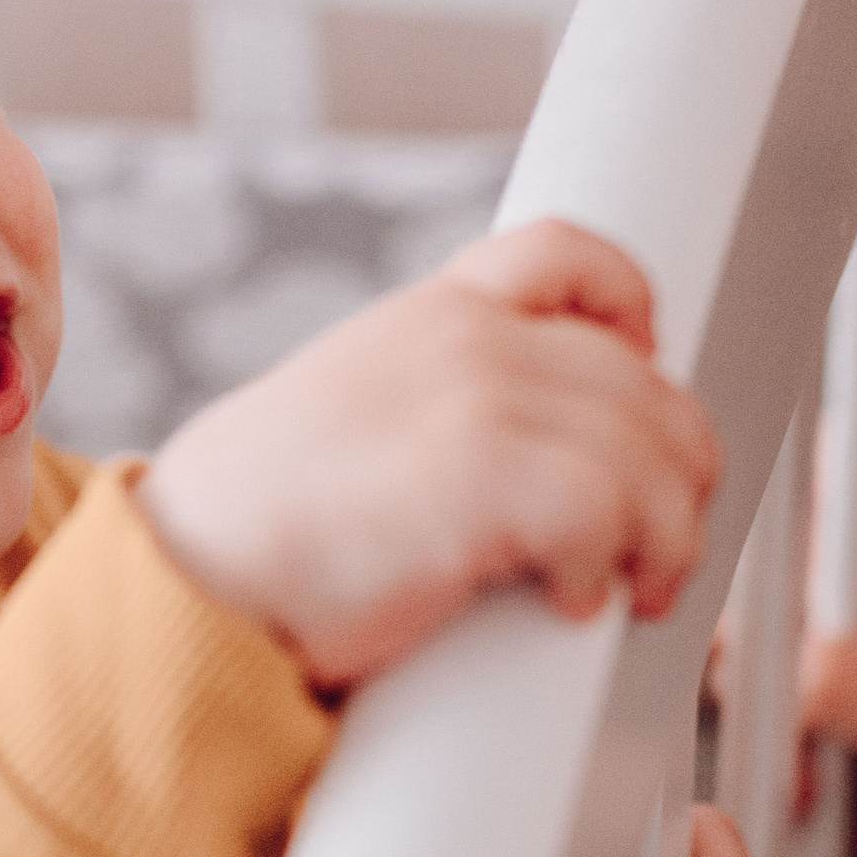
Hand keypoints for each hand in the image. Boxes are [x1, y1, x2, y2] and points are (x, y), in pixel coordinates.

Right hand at [136, 218, 721, 694]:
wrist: (182, 574)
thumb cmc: (248, 530)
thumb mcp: (342, 416)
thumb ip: (425, 402)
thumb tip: (512, 468)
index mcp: (429, 313)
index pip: (569, 257)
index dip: (634, 313)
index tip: (642, 379)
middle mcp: (464, 337)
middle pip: (641, 380)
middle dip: (674, 468)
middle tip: (660, 541)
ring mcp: (476, 396)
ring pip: (647, 449)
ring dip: (664, 534)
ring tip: (634, 587)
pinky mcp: (482, 476)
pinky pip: (610, 510)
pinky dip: (612, 564)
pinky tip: (574, 599)